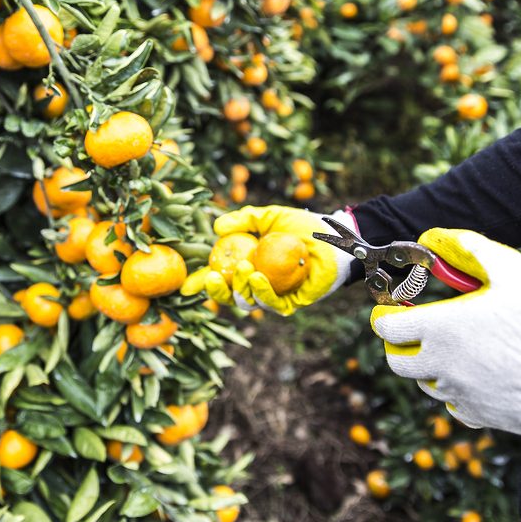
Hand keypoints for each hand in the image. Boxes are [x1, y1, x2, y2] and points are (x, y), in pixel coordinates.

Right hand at [180, 205, 356, 315]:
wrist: (333, 237)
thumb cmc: (302, 226)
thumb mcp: (269, 217)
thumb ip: (244, 220)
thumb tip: (216, 227)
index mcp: (247, 267)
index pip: (220, 279)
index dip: (202, 284)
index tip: (186, 286)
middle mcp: (257, 285)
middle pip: (228, 296)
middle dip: (216, 291)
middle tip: (212, 277)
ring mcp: (273, 296)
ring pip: (247, 302)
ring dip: (239, 287)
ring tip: (243, 267)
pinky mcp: (292, 303)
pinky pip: (272, 303)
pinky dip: (261, 292)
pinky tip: (256, 276)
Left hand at [371, 228, 520, 442]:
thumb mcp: (515, 269)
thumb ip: (469, 248)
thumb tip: (433, 237)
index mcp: (442, 330)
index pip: (387, 328)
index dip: (386, 314)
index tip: (396, 305)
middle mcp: (444, 369)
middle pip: (398, 362)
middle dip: (400, 342)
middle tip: (420, 324)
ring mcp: (465, 398)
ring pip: (427, 385)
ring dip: (431, 365)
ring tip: (460, 342)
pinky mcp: (488, 419)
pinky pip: (457, 407)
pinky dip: (458, 390)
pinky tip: (482, 371)